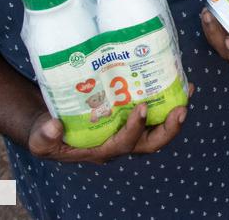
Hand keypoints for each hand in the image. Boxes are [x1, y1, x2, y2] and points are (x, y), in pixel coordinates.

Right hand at [27, 95, 191, 164]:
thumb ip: (45, 135)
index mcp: (102, 149)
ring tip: (188, 90)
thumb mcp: (40, 137)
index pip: (124, 144)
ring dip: (175, 112)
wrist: (50, 121)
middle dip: (169, 129)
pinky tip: (177, 79)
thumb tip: (54, 126)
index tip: (141, 108)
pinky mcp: (130, 113)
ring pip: (158, 127)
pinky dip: (168, 97)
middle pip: (151, 142)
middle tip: (181, 109)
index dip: (135, 129)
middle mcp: (120, 141)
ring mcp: (128, 128)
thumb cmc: (47, 132)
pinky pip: (155, 111)